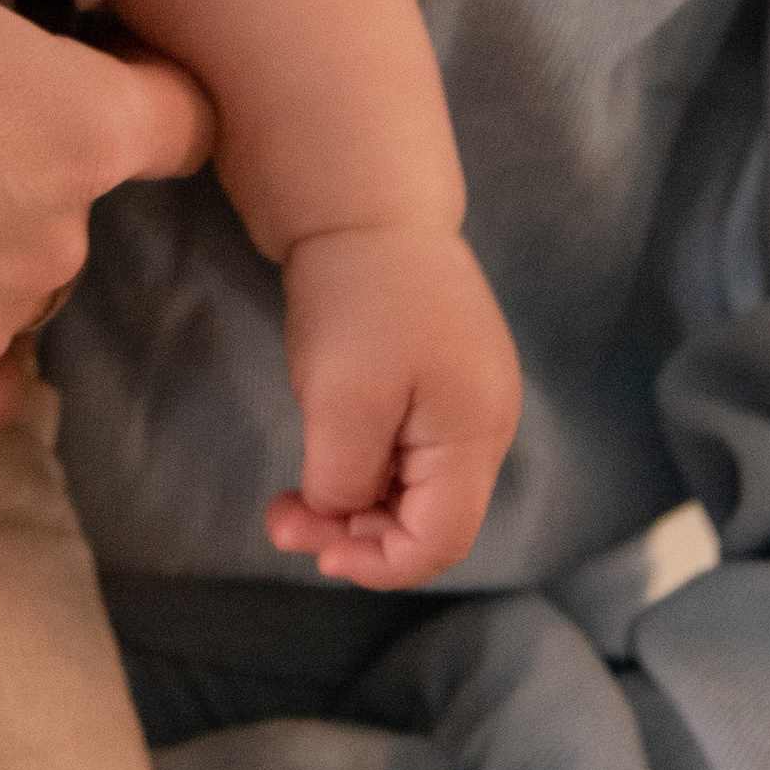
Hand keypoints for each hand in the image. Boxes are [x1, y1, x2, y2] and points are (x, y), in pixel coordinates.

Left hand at [266, 225, 521, 589]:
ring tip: (290, 500)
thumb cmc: (357, 299)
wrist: (365, 204)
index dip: (379, 564)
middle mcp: (485, 423)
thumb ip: (344, 480)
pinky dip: (363, 466)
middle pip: (430, 518)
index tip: (316, 552)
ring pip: (414, 487)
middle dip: (356, 534)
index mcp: (475, 432)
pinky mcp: (441, 376)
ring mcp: (467, 397)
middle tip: (283, 520)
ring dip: (352, 503)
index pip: (441, 540)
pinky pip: (408, 449)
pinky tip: (322, 457)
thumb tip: (342, 516)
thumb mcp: (340, 402)